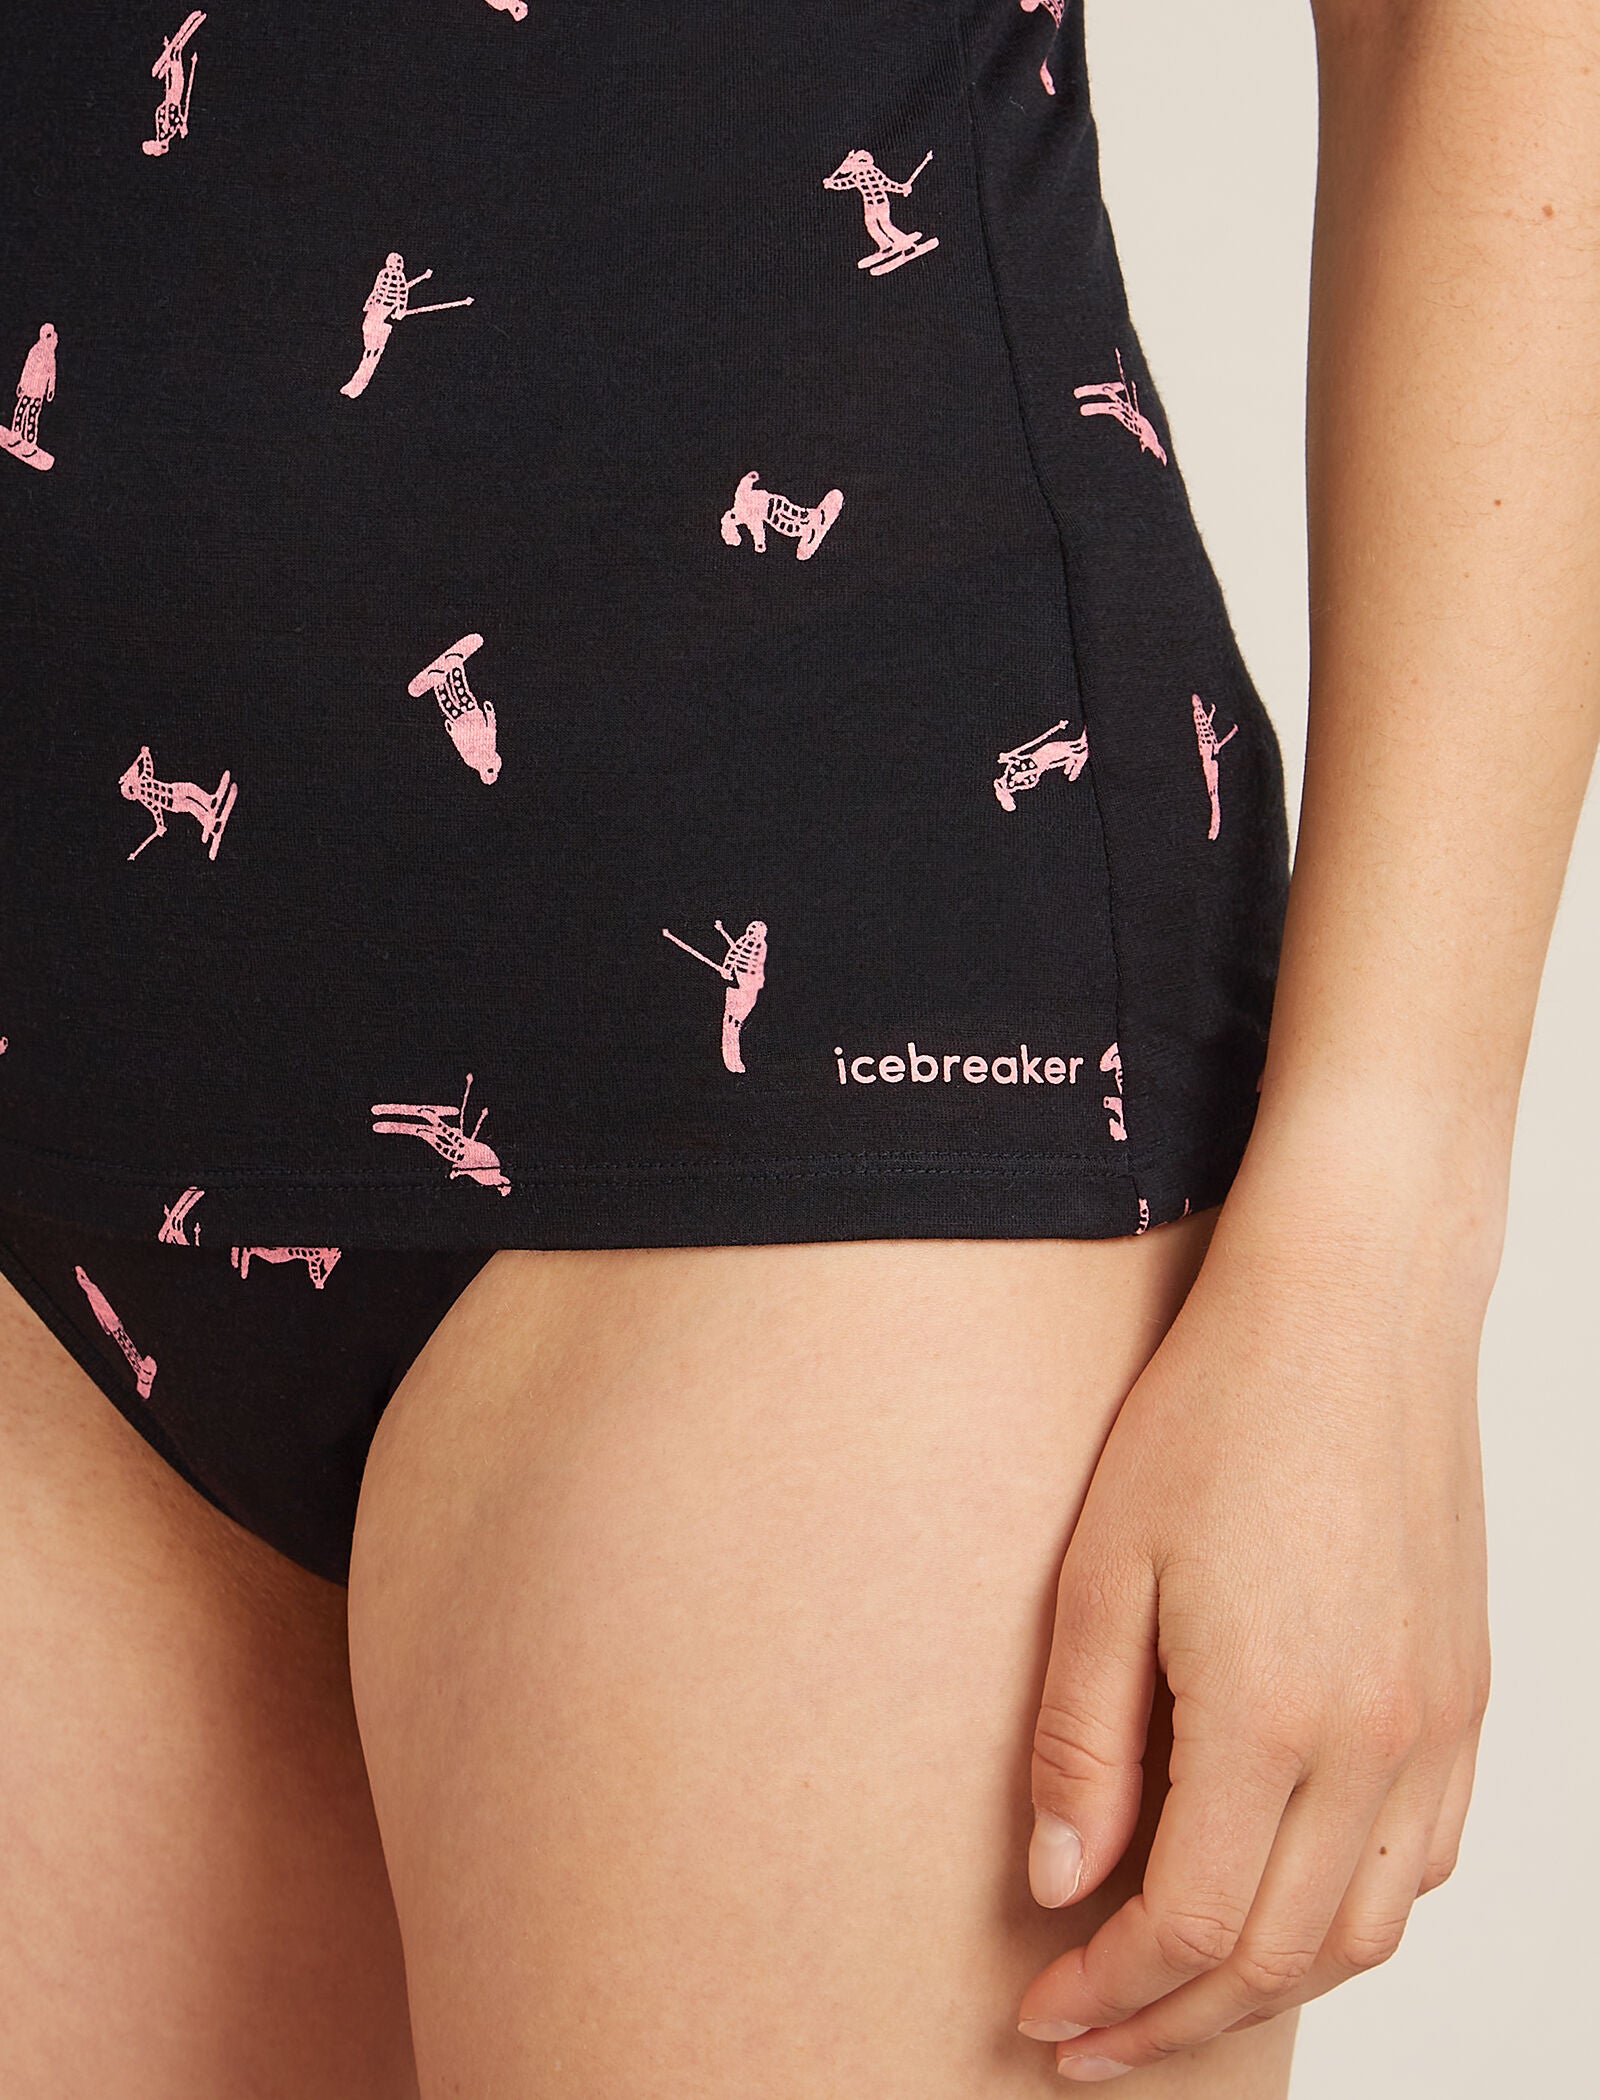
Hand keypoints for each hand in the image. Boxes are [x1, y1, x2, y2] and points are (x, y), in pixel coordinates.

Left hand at [1015, 1186, 1492, 2080]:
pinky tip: (1282, 1902)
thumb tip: (1063, 1886)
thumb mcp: (1104, 1568)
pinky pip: (1422, 1860)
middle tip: (1086, 2037)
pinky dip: (1348, 1917)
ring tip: (1172, 1993)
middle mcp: (1377, 1743)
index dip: (1109, 1992)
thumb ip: (1084, 1741)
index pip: (1189, 1928)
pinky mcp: (1466, 1694)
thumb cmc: (1215, 1412)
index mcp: (1271, 1716)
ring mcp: (1438, 1723)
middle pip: (1278, 1956)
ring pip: (1364, 1930)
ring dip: (1264, 1987)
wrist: (1354, 1311)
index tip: (1039, 2011)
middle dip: (1171, 2018)